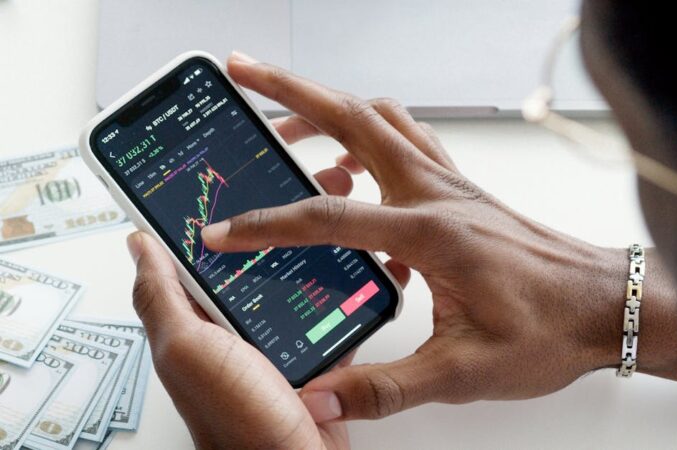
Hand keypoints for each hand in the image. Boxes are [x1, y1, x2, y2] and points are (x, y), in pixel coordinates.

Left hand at [126, 117, 410, 448]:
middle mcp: (238, 320)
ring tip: (348, 201)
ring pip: (300, 269)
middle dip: (290, 205)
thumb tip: (138, 242)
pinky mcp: (315, 350)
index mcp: (202, 314)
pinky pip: (329, 303)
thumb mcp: (186, 350)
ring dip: (325, 235)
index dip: (223, 200)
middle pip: (262, 247)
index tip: (246, 163)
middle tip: (318, 173)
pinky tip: (366, 260)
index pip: (206, 242)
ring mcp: (278, 333)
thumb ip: (162, 296)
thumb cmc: (237, 422)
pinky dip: (348, 280)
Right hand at [201, 51, 629, 422]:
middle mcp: (437, 193)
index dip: (267, 224)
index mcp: (431, 232)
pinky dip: (367, 141)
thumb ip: (384, 387)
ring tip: (284, 124)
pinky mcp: (461, 193)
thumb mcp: (463, 372)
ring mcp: (451, 185)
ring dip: (329, 109)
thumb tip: (322, 400)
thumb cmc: (550, 329)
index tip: (225, 231)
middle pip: (353, 119)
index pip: (328, 217)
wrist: (606, 306)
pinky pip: (406, 145)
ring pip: (380, 121)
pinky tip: (351, 177)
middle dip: (290, 91)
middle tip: (244, 73)